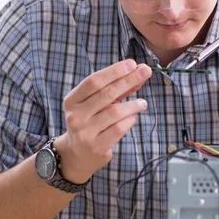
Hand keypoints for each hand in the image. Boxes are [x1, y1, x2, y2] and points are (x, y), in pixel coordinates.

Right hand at [53, 60, 150, 182]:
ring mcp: (85, 133)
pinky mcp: (97, 147)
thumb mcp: (96, 103)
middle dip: (128, 81)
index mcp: (72, 100)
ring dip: (133, 105)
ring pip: (115, 112)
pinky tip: (132, 117)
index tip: (132, 64)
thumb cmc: (90, 121)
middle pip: (106, 94)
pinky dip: (129, 120)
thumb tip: (138, 71)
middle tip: (145, 72)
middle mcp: (75, 116)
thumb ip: (115, 88)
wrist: (77, 154)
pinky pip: (119, 129)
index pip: (94, 81)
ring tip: (142, 103)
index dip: (114, 71)